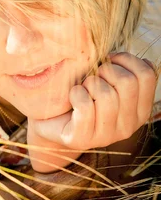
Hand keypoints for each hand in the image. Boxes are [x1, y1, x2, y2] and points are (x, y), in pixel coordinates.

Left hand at [30, 52, 157, 150]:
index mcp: (140, 110)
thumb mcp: (107, 81)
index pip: (147, 75)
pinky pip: (85, 107)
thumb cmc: (81, 94)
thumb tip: (135, 59)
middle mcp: (129, 127)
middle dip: (106, 71)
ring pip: (106, 95)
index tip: (109, 60)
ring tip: (82, 89)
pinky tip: (72, 97)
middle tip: (92, 77)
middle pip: (127, 83)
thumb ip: (124, 71)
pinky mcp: (83, 139)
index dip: (127, 59)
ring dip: (89, 84)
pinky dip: (76, 94)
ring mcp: (107, 136)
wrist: (52, 120)